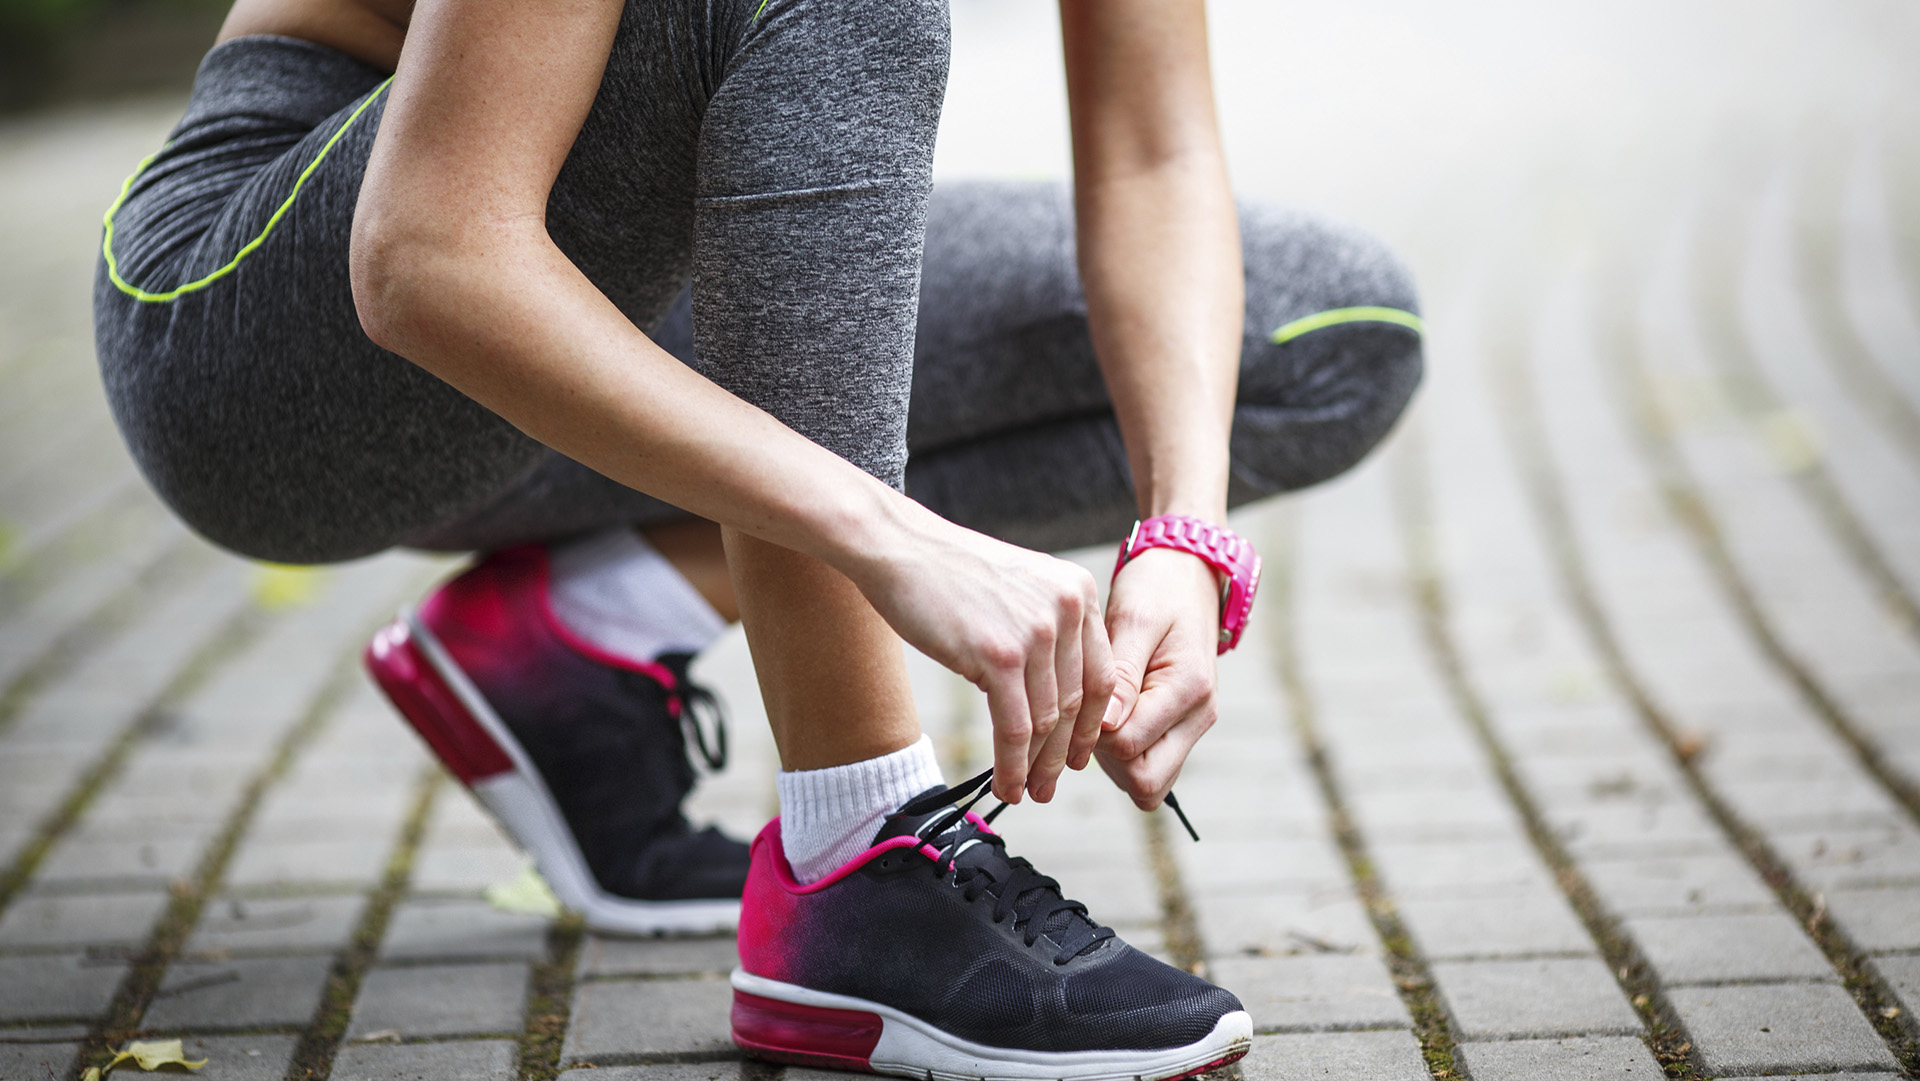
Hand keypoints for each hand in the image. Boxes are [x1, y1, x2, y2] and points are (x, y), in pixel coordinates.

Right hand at [851, 513, 1114, 804]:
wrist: (900, 549)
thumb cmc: (950, 573)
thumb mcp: (1021, 588)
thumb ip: (1049, 629)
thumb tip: (1058, 696)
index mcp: (1079, 591)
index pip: (1101, 673)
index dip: (1092, 724)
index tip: (1080, 754)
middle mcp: (1068, 609)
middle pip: (1077, 702)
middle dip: (1064, 753)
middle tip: (1051, 785)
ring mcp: (1036, 633)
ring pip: (1048, 721)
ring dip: (1037, 766)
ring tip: (1027, 791)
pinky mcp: (999, 656)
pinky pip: (1016, 727)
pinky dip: (1013, 764)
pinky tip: (1007, 784)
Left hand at [1095, 546, 1220, 808]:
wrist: (1187, 574)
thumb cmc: (1157, 589)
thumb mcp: (1134, 619)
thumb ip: (1120, 675)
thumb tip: (1104, 726)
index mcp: (1189, 689)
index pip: (1129, 747)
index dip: (1093, 734)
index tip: (1077, 699)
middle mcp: (1199, 716)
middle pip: (1145, 781)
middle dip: (1105, 760)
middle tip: (1087, 715)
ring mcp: (1194, 725)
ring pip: (1148, 782)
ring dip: (1113, 761)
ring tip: (1098, 709)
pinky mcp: (1183, 727)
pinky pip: (1152, 765)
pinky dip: (1125, 756)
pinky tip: (1108, 717)